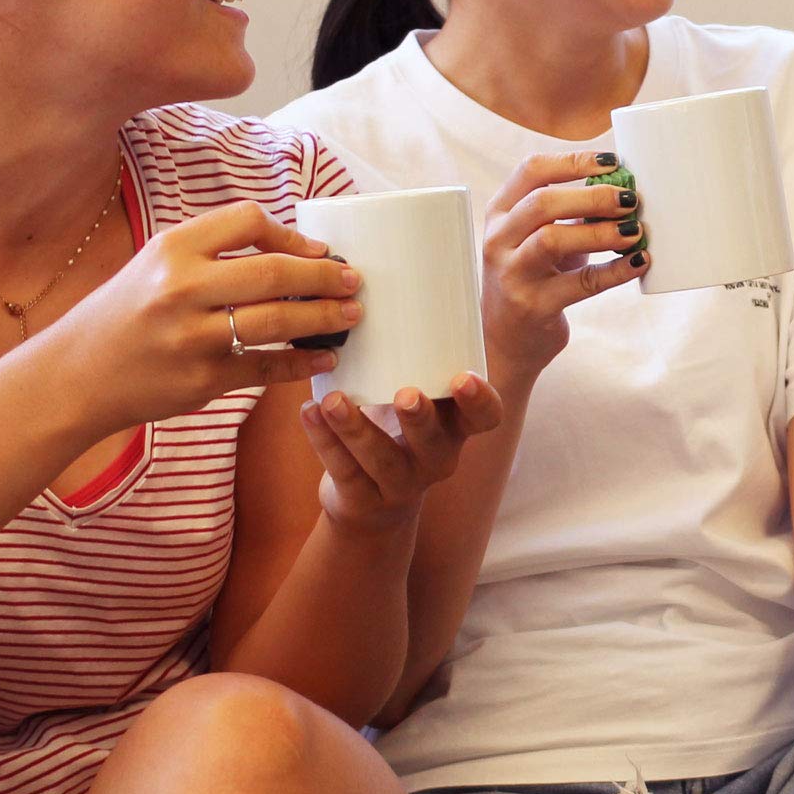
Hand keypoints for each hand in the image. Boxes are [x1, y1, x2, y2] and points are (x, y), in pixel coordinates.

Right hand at [49, 201, 361, 431]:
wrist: (74, 375)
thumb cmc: (124, 314)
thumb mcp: (155, 264)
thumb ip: (211, 251)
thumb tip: (289, 247)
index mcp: (173, 248)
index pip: (248, 220)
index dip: (291, 233)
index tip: (319, 248)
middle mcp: (182, 288)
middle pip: (275, 272)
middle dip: (325, 275)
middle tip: (355, 280)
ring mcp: (193, 336)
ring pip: (278, 320)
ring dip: (324, 317)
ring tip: (351, 315)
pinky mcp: (202, 380)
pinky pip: (267, 367)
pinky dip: (302, 362)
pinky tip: (325, 357)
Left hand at [298, 374, 503, 534]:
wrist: (370, 509)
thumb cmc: (398, 437)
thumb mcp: (420, 410)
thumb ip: (417, 368)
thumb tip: (401, 283)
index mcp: (455, 432)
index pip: (485, 420)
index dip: (480, 402)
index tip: (464, 378)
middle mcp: (434, 463)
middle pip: (433, 445)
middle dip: (421, 419)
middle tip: (407, 394)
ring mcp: (398, 486)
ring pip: (380, 459)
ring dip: (356, 428)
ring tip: (333, 401)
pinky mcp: (360, 500)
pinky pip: (342, 470)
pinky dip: (323, 440)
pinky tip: (308, 412)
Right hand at [478, 151, 648, 384]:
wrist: (506, 340)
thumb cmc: (533, 277)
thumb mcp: (541, 238)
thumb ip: (570, 211)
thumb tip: (620, 184)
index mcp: (500, 213)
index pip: (532, 171)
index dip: (574, 161)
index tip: (612, 162)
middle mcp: (499, 240)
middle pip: (543, 202)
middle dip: (593, 196)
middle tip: (630, 199)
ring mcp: (513, 274)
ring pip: (554, 239)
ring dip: (602, 232)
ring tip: (635, 230)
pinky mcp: (534, 306)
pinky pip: (581, 283)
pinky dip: (615, 271)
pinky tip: (638, 262)